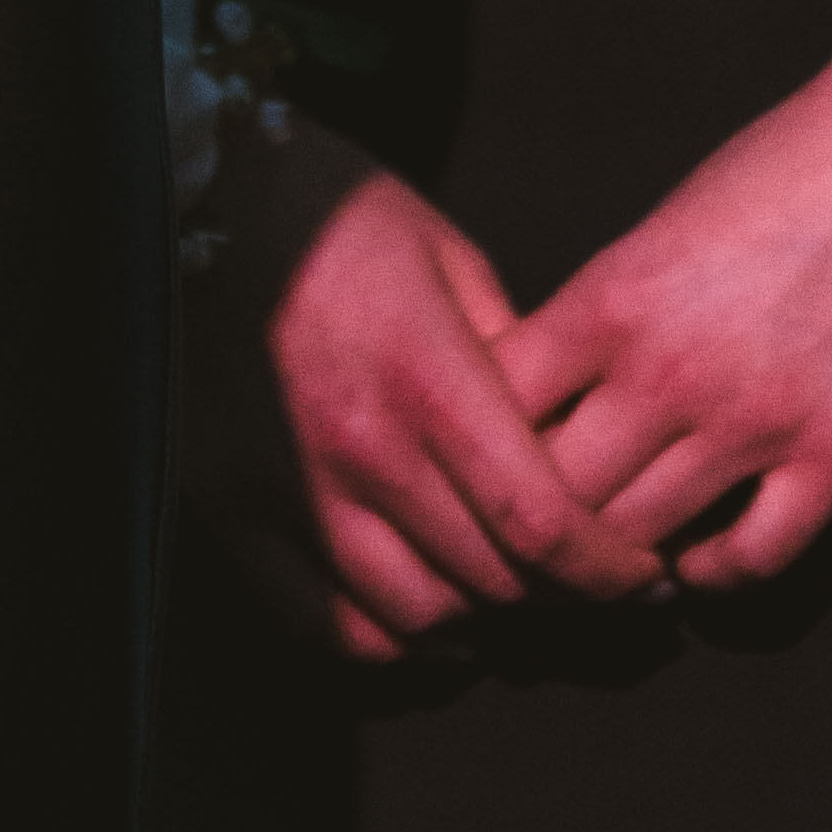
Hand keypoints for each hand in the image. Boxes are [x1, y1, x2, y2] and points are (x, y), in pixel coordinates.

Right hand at [203, 134, 675, 658]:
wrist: (187, 190)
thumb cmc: (330, 209)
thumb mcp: (448, 253)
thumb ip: (514, 356)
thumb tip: (569, 441)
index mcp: (426, 378)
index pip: (539, 521)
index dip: (607, 569)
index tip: (644, 574)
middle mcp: (361, 450)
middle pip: (488, 581)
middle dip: (560, 599)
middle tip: (589, 588)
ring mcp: (292, 491)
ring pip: (413, 618)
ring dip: (478, 625)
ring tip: (509, 603)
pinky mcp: (235, 510)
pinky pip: (322, 622)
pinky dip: (384, 641)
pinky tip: (422, 620)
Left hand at [493, 63, 831, 590]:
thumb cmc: (789, 161)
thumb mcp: (662, 224)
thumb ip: (605, 310)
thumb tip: (551, 385)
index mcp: (611, 298)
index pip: (495, 413)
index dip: (479, 447)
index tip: (488, 462)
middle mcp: (671, 369)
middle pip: (556, 496)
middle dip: (538, 522)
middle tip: (542, 534)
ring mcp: (758, 419)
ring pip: (642, 541)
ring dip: (620, 558)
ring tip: (614, 554)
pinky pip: (755, 561)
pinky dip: (717, 575)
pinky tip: (706, 556)